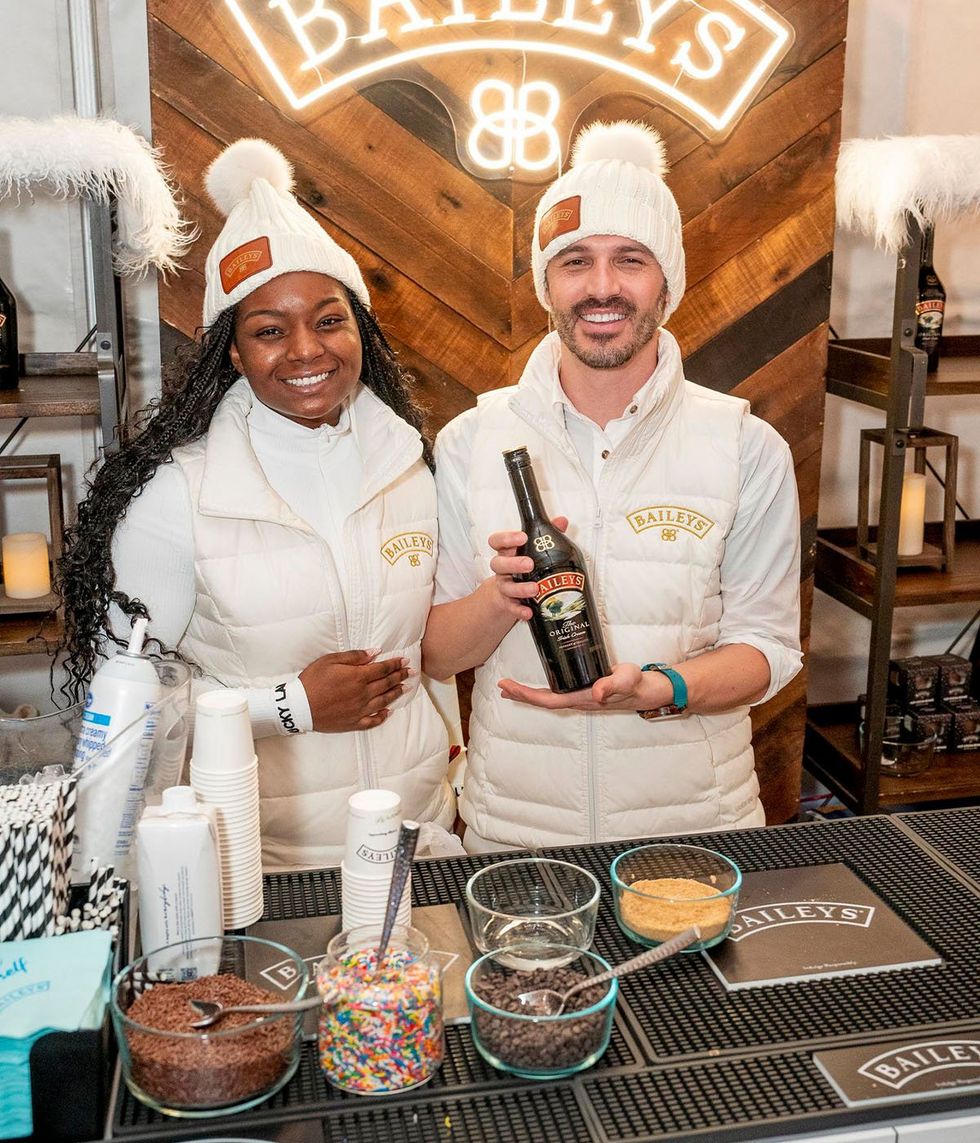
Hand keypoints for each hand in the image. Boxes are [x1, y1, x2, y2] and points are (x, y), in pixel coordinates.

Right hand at [299, 649, 410, 731]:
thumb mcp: (330, 661)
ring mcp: (359, 710)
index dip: (395, 664)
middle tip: (410, 672)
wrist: (299, 706)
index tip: (404, 660)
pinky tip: (388, 712)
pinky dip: (382, 716)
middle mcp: (363, 694)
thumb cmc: (312, 680)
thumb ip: (355, 657)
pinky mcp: (353, 722)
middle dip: (399, 676)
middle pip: (386, 684)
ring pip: (383, 701)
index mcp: (358, 677)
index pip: (383, 669)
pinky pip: (372, 721)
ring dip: (395, 694)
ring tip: (404, 688)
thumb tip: (374, 653)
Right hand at [484, 517, 568, 621]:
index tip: (522, 537)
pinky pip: (511, 608)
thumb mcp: (532, 549)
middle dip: (513, 563)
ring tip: (535, 589)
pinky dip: (519, 610)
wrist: (506, 595)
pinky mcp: (507, 603)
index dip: (506, 538)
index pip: (497, 541)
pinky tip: (529, 612)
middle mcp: (503, 569)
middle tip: (529, 564)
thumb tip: (561, 521)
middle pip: (498, 563)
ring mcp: (504, 586)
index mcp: (507, 552)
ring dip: (519, 588)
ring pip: (506, 586)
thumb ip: (546, 534)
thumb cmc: (521, 566)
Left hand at [498, 663, 665, 711]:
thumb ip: (613, 684)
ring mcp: (579, 697)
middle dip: (521, 695)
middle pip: (543, 701)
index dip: (527, 695)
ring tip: (510, 687)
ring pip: (548, 698)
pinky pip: (556, 693)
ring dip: (528, 694)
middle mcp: (578, 700)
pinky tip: (536, 685)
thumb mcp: (626, 679)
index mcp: (583, 698)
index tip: (509, 687)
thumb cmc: (636, 683)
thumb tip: (596, 693)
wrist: (647, 690)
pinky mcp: (582, 691)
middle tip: (501, 686)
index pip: (549, 700)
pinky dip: (541, 690)